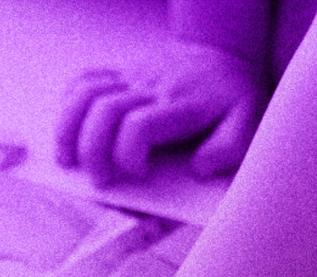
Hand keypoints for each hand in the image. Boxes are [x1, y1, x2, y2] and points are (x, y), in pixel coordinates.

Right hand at [57, 40, 265, 181]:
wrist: (222, 55)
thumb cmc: (233, 98)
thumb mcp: (249, 123)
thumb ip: (230, 148)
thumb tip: (199, 169)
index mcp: (182, 105)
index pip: (139, 125)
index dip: (127, 154)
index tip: (137, 175)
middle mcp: (151, 88)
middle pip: (104, 112)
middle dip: (93, 151)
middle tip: (101, 181)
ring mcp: (131, 79)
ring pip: (86, 94)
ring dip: (68, 129)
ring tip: (67, 161)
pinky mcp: (120, 75)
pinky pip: (84, 81)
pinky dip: (68, 106)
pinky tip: (69, 130)